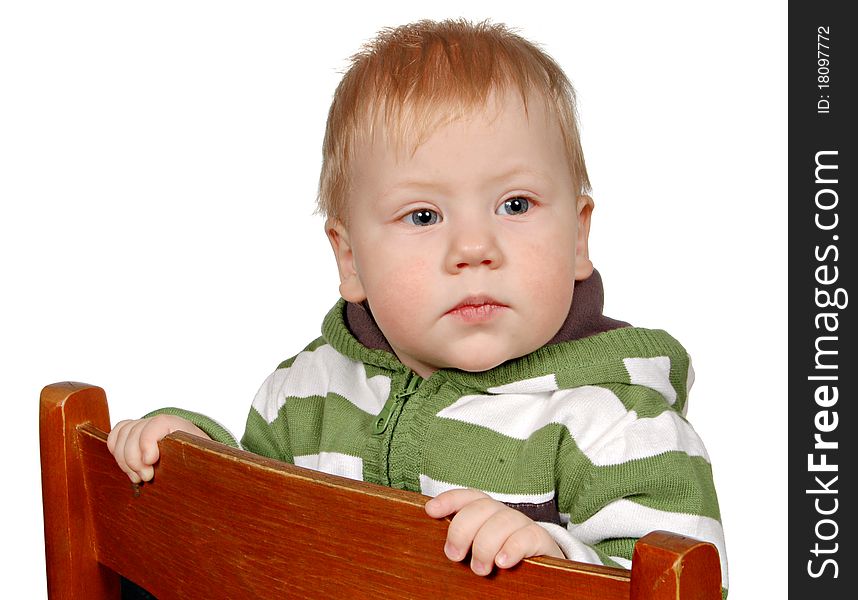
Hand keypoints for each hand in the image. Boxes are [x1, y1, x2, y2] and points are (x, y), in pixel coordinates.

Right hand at [106, 415, 208, 482]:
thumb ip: (204, 464)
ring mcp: (145, 426)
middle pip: (134, 432)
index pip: (157, 424)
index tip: (150, 462)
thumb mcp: (205, 461)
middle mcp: (159, 423)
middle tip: (146, 478)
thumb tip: (209, 476)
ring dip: (125, 460)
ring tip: (137, 477)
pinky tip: (126, 467)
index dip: (148, 442)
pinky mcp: (133, 434)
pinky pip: (116, 434)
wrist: (196, 455)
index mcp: (180, 425)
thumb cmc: (200, 460)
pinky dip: (116, 450)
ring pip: (122, 435)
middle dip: (135, 459)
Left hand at [424, 488, 562, 575]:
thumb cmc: (497, 562)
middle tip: (455, 557)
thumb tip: (440, 549)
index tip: (431, 511)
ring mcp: (522, 524)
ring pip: (502, 521)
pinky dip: (512, 548)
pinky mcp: (540, 539)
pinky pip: (526, 536)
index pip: (466, 497)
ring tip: (480, 569)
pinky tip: (503, 562)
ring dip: (485, 545)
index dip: (448, 500)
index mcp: (484, 512)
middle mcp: (502, 513)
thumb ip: (461, 545)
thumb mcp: (476, 551)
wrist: (539, 572)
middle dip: (462, 530)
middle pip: (480, 508)